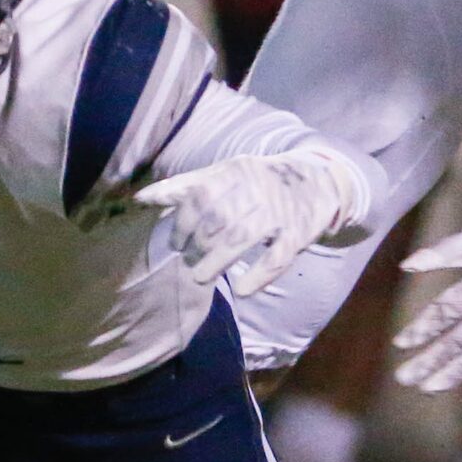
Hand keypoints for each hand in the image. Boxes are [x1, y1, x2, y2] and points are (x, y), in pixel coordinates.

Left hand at [136, 145, 371, 298]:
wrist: (319, 180)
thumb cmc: (260, 181)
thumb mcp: (226, 174)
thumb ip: (187, 186)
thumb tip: (142, 198)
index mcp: (236, 171)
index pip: (200, 195)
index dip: (182, 222)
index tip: (175, 243)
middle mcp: (258, 188)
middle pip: (220, 218)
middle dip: (198, 244)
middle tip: (188, 261)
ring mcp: (280, 211)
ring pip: (243, 237)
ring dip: (218, 260)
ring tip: (200, 277)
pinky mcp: (299, 233)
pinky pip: (278, 256)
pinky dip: (259, 276)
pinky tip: (241, 290)